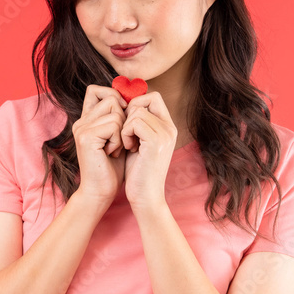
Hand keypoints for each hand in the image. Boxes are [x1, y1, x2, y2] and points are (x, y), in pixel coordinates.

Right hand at [71, 84, 127, 207]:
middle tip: (120, 141)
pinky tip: (112, 153)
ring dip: (122, 132)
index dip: (115, 96)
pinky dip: (119, 140)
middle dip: (124, 119)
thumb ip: (120, 117)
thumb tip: (134, 96)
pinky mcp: (86, 136)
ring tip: (115, 149)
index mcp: (86, 120)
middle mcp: (81, 121)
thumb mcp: (118, 137)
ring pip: (115, 111)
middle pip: (111, 97)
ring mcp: (81, 128)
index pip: (96, 90)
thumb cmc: (113, 168)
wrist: (101, 191)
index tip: (124, 116)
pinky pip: (114, 125)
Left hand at [120, 90, 177, 211]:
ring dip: (125, 126)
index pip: (153, 96)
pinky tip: (127, 148)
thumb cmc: (138, 172)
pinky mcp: (156, 141)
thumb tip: (123, 102)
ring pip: (137, 110)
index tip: (126, 123)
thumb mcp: (138, 143)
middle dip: (128, 113)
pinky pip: (134, 122)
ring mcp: (165, 133)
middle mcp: (170, 127)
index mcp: (167, 127)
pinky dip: (125, 133)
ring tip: (126, 144)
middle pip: (145, 99)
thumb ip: (136, 124)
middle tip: (125, 134)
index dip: (135, 103)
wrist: (145, 197)